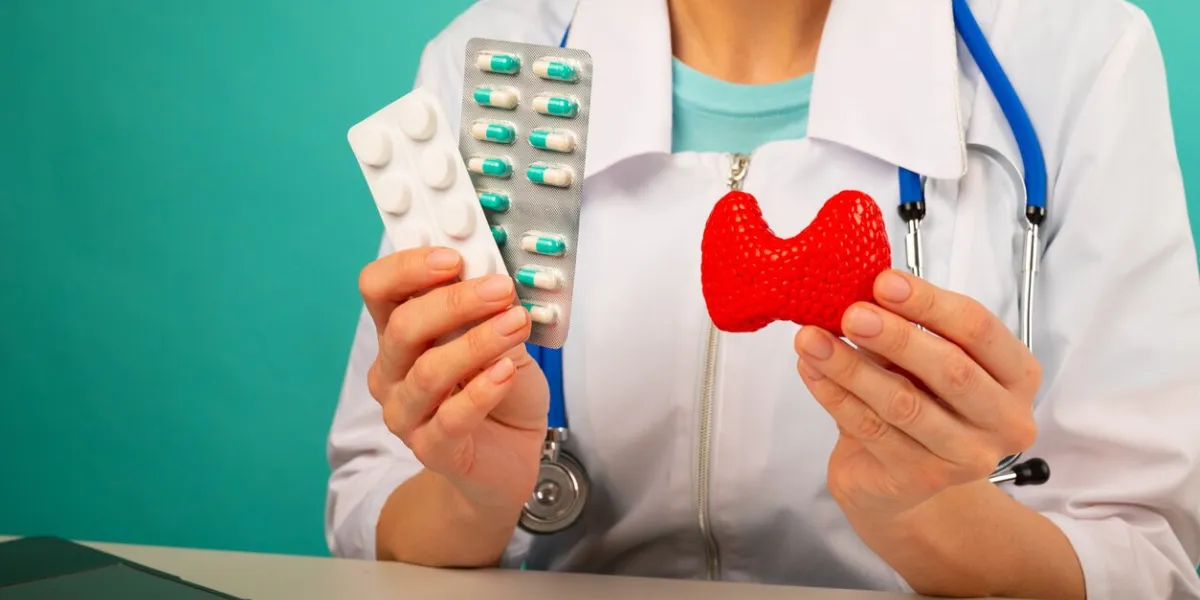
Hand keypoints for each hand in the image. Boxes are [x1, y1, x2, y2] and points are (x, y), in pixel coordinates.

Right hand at [360, 247, 548, 515]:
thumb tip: (494, 273)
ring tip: (516, 323)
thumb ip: (490, 308)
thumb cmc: (499, 388)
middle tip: (500, 288)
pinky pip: (450, 419)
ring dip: (476, 343)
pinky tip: (505, 372)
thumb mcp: (500, 336)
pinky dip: (481, 391)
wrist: (510, 456)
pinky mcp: (432, 450)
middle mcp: (392, 372)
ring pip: (428, 372)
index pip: (377, 288)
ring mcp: (406, 414)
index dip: (408, 268)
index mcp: (399, 333)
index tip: (453, 257)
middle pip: (403, 327)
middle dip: (454, 302)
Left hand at [794, 270, 1040, 518]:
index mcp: (1016, 376)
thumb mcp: (921, 359)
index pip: (980, 330)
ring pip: (904, 404)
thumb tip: (860, 292)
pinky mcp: (921, 480)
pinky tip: (811, 371)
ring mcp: (966, 457)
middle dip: (896, 337)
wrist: (900, 478)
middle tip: (850, 313)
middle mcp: (1004, 420)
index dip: (930, 304)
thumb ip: (904, 327)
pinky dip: (835, 396)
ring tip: (812, 340)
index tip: (884, 282)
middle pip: (951, 370)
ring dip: (851, 367)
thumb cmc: (920, 403)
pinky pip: (872, 430)